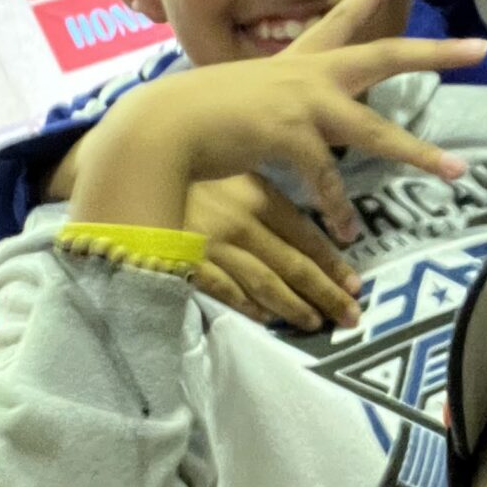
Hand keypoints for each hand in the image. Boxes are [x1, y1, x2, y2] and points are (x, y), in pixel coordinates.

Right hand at [72, 0, 486, 244]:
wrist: (164, 126)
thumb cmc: (197, 115)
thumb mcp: (246, 95)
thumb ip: (276, 102)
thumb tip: (287, 116)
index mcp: (298, 60)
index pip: (343, 15)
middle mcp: (309, 73)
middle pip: (385, 56)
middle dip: (435, 53)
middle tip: (479, 49)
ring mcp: (303, 103)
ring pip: (377, 130)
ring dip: (419, 154)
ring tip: (457, 171)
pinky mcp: (291, 137)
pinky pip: (329, 179)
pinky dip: (339, 209)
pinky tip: (349, 232)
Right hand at [185, 174, 362, 331]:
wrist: (131, 166)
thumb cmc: (189, 164)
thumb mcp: (234, 169)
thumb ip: (265, 196)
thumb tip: (301, 229)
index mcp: (257, 195)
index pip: (305, 236)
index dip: (333, 264)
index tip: (356, 284)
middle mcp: (241, 223)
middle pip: (293, 265)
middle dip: (326, 293)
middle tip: (352, 316)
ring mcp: (213, 246)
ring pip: (265, 283)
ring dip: (294, 307)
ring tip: (317, 322)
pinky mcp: (186, 263)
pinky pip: (224, 291)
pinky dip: (248, 307)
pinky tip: (267, 319)